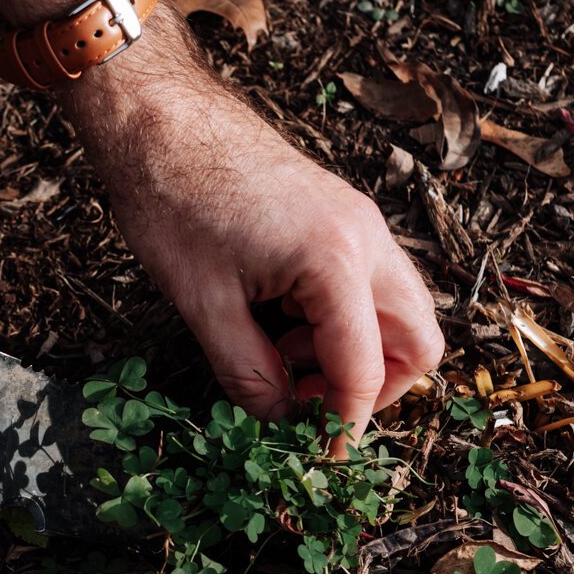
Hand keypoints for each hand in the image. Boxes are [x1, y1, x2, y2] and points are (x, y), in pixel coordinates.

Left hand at [60, 11, 443, 444]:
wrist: (156, 115)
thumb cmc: (170, 197)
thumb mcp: (201, 302)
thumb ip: (247, 373)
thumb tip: (275, 423)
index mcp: (337, 260)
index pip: (364, 371)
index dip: (340, 426)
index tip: (315, 459)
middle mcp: (367, 237)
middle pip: (416, 342)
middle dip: (372, 390)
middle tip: (307, 411)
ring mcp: (358, 221)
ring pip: (398, 311)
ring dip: (354, 353)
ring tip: (279, 361)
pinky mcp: (339, 214)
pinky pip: (366, 284)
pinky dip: (339, 318)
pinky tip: (277, 322)